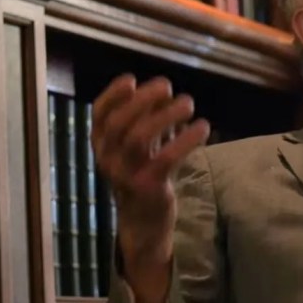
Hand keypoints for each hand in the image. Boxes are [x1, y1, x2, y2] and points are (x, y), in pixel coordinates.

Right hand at [91, 74, 209, 302]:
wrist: (143, 223)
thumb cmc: (142, 175)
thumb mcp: (138, 148)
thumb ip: (146, 120)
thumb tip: (163, 91)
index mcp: (101, 146)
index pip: (99, 114)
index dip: (113, 94)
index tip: (132, 79)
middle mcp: (108, 159)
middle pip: (120, 122)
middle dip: (145, 99)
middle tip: (168, 87)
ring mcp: (125, 175)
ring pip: (139, 137)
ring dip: (166, 115)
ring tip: (188, 104)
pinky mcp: (148, 187)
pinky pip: (166, 158)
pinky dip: (186, 139)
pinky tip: (203, 128)